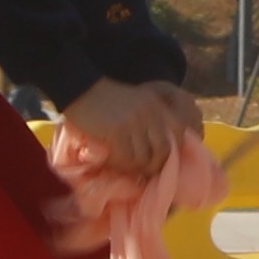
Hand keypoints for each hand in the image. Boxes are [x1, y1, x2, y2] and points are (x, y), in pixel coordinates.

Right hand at [57, 75, 198, 184]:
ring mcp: (134, 121)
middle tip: (142, 170)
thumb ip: (150, 121)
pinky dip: (119, 165)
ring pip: (144, 158)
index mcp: (157, 105)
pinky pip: (125, 159)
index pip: (180, 131)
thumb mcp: (135, 103)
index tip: (158, 158)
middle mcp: (150, 112)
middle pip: (163, 150)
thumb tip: (158, 153)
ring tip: (123, 165)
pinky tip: (111, 160)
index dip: (172, 149)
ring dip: (134, 167)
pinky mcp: (117, 131)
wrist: (79, 88)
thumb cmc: (105, 100)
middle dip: (154, 165)